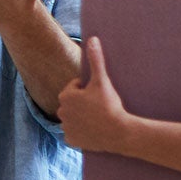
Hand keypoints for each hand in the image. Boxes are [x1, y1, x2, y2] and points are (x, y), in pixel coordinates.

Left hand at [58, 37, 132, 153]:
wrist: (119, 132)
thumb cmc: (110, 104)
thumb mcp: (102, 80)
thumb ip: (96, 59)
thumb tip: (92, 39)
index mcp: (65, 96)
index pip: (76, 88)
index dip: (88, 90)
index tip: (99, 96)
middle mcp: (61, 112)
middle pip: (74, 103)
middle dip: (84, 103)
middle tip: (100, 107)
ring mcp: (66, 128)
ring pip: (75, 117)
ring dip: (83, 117)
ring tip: (98, 118)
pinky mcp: (71, 141)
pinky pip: (75, 133)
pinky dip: (82, 132)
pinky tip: (94, 130)